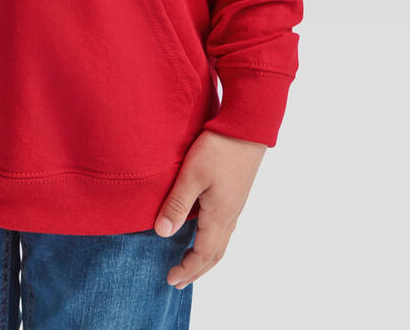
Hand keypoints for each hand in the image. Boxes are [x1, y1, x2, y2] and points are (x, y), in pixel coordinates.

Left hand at [154, 128, 266, 285]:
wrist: (247, 126)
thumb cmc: (218, 148)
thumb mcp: (192, 174)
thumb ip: (177, 204)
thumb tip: (162, 233)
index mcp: (219, 216)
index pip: (203, 254)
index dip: (187, 269)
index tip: (171, 279)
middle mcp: (230, 215)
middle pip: (215, 254)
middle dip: (196, 270)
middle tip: (179, 281)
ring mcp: (235, 205)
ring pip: (221, 241)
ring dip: (205, 257)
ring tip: (190, 262)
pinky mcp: (236, 193)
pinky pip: (225, 228)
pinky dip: (212, 240)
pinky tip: (204, 231)